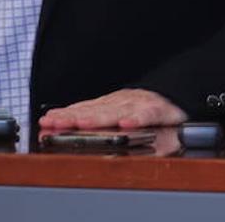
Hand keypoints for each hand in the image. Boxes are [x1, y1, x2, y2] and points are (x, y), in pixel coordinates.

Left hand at [38, 88, 186, 129]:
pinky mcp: (158, 110)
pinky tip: (126, 124)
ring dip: (98, 117)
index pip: (83, 110)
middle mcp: (121, 103)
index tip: (48, 121)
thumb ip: (99, 122)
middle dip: (74, 117)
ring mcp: (139, 105)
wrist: (176, 97)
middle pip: (95, 111)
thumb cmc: (146, 110)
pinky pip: (147, 115)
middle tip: (56, 123)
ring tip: (81, 123)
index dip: (65, 115)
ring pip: (117, 111)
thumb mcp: (120, 114)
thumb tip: (71, 127)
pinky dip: (137, 119)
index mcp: (110, 105)